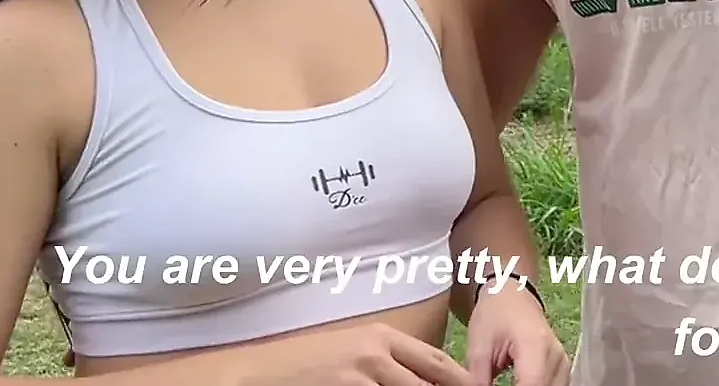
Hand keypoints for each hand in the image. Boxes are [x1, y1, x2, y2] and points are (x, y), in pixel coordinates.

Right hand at [235, 322, 476, 384]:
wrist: (257, 372)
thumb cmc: (304, 364)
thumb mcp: (350, 350)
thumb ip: (387, 361)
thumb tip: (422, 377)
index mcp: (381, 337)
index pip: (437, 361)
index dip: (461, 381)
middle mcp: (376, 353)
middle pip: (432, 382)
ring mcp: (360, 375)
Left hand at [463, 283, 569, 385]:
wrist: (512, 295)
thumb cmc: (493, 316)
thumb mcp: (477, 347)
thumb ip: (478, 380)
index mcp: (535, 345)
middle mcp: (556, 356)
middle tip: (497, 384)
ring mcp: (563, 362)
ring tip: (508, 383)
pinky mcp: (563, 368)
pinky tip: (519, 384)